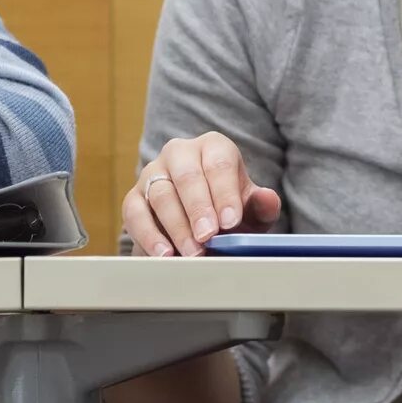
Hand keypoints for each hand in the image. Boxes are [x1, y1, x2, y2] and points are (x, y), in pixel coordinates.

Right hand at [123, 132, 282, 256]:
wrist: (198, 225)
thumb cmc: (226, 211)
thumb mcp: (250, 210)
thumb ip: (262, 205)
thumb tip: (268, 199)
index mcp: (213, 147)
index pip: (219, 164)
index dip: (225, 193)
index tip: (230, 222)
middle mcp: (180, 153)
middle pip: (187, 175)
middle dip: (198, 208)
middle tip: (208, 236)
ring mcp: (153, 173)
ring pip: (161, 194)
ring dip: (177, 226)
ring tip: (192, 252)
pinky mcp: (134, 197)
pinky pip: (135, 213)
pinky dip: (149, 236)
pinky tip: (164, 255)